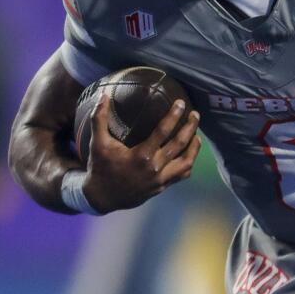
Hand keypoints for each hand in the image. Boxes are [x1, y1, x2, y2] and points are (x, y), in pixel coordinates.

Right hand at [82, 94, 201, 212]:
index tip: (181, 103)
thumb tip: (103, 95)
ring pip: (186, 163)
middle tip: (195, 114)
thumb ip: (100, 118)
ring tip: (197, 135)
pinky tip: (189, 155)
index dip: (174, 116)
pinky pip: (181, 175)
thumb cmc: (100, 168)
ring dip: (194, 148)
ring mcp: (160, 180)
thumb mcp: (98, 143)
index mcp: (141, 156)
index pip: (163, 132)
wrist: (101, 197)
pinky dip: (188, 164)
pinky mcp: (161, 187)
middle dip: (190, 127)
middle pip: (180, 144)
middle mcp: (154, 168)